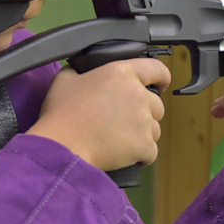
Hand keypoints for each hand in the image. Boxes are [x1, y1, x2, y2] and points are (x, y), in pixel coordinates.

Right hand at [27, 58, 169, 170]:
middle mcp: (137, 94)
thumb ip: (80, 70)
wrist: (63, 144)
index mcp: (121, 73)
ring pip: (155, 129)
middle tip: (123, 120)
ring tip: (120, 139)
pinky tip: (124, 155)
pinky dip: (140, 155)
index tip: (162, 83)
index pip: (156, 68)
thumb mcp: (65, 79)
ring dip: (142, 134)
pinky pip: (150, 151)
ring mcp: (143, 121)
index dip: (162, 76)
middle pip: (157, 104)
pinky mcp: (144, 145)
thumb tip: (82, 71)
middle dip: (144, 112)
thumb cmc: (62, 113)